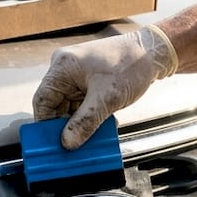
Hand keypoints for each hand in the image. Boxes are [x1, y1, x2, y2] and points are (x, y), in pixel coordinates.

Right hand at [32, 25, 177, 148]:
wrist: (153, 52)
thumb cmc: (130, 65)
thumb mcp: (107, 98)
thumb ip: (85, 122)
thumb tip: (67, 142)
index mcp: (62, 67)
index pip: (42, 100)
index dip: (46, 124)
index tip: (54, 143)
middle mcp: (66, 69)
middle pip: (55, 105)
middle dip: (65, 125)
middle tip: (74, 144)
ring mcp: (77, 74)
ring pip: (70, 106)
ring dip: (80, 122)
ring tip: (91, 136)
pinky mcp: (89, 80)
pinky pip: (82, 103)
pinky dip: (89, 115)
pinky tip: (100, 125)